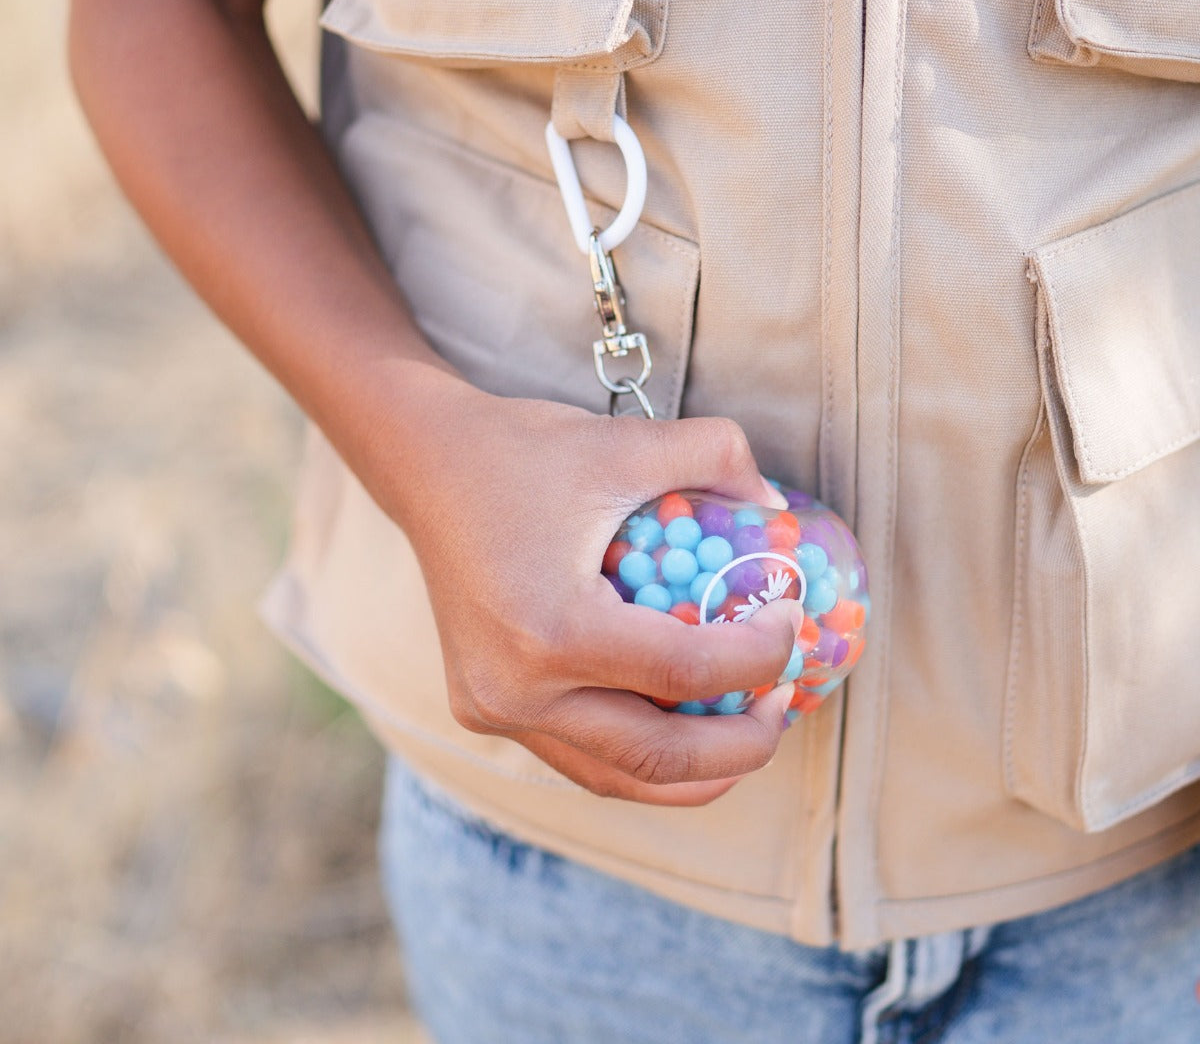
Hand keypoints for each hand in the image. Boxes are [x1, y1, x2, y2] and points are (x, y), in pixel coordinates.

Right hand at [365, 381, 799, 806]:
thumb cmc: (524, 451)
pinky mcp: (482, 709)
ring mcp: (493, 708)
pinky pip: (578, 755)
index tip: (790, 618)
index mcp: (552, 629)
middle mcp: (516, 688)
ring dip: (693, 771)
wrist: (425, 466)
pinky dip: (638, 754)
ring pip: (616, 777)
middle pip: (658, 755)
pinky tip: (679, 722)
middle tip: (784, 705)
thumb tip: (776, 506)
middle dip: (741, 746)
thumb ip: (716, 457)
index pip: (685, 670)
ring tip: (744, 728)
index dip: (760, 655)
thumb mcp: (627, 441)